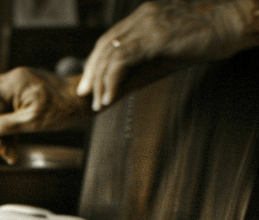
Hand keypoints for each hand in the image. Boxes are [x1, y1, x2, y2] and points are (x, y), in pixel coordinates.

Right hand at [0, 67, 89, 162]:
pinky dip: (11, 136)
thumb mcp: (32, 120)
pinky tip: (14, 151)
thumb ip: (4, 125)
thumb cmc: (63, 107)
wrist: (84, 103)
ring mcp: (20, 94)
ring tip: (8, 154)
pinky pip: (10, 120)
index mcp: (13, 82)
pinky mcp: (25, 103)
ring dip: (2, 138)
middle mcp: (14, 85)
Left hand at [77, 0, 258, 109]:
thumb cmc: (210, 37)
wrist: (235, 23)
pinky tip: (110, 97)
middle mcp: (142, 17)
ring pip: (110, 55)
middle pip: (105, 45)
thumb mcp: (173, 49)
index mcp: (145, 16)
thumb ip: (148, 61)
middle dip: (92, 71)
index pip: (110, 38)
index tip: (89, 79)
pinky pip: (122, 61)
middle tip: (85, 93)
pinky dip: (112, 82)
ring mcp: (147, 25)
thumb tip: (126, 83)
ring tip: (98, 102)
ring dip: (101, 82)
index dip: (96, 60)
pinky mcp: (155, 38)